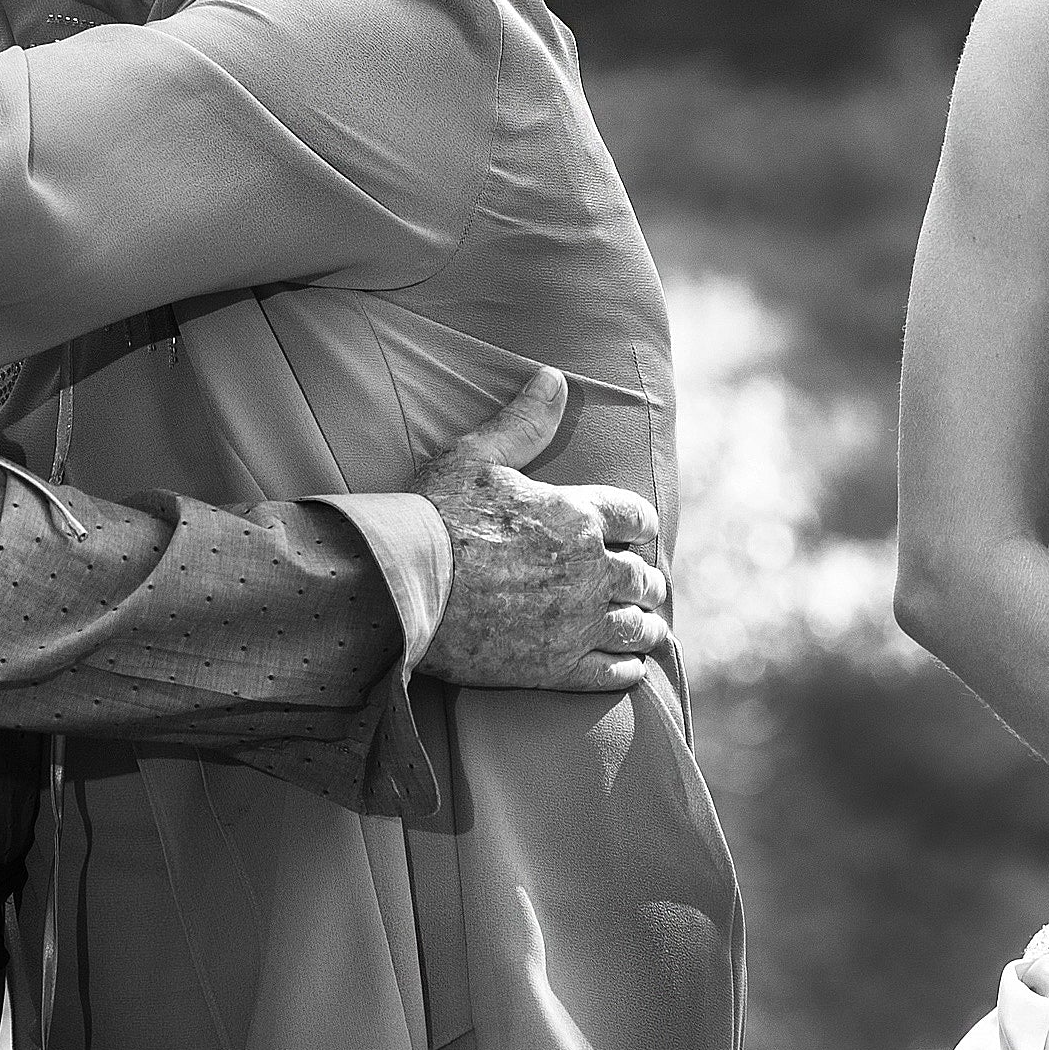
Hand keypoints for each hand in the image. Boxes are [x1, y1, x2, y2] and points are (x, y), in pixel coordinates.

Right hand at [412, 370, 672, 693]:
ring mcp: (577, 621)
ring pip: (635, 626)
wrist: (401, 587)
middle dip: (644, 578)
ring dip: (645, 626)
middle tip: (642, 585)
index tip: (638, 534)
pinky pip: (611, 671)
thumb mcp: (477, 456)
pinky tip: (628, 667)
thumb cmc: (435, 517)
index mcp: (578, 515)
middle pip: (642, 576)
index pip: (637, 517)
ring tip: (647, 629)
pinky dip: (626, 668)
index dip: (640, 526)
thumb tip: (554, 378)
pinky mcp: (557, 666)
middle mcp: (590, 569)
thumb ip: (524, 421)